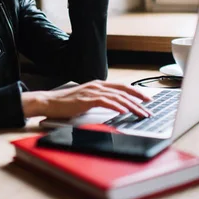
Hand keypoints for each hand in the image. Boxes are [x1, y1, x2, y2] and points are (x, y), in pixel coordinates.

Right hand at [21, 80, 151, 118]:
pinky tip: (124, 112)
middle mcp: (97, 86)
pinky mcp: (87, 99)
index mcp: (98, 85)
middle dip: (139, 99)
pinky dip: (117, 106)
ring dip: (132, 106)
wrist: (49, 102)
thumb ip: (98, 101)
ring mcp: (92, 91)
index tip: (147, 99)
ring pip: (118, 97)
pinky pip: (106, 102)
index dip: (136, 92)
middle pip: (123, 91)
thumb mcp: (86, 101)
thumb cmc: (65, 104)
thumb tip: (112, 108)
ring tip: (141, 113)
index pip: (122, 87)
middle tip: (150, 108)